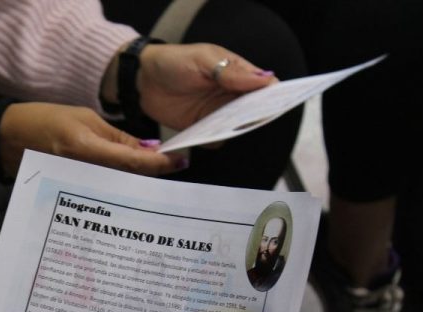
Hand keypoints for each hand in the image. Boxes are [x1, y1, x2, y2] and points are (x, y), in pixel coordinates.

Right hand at [0, 102, 186, 178]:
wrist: (4, 140)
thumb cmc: (42, 120)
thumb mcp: (84, 118)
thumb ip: (116, 137)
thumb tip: (149, 150)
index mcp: (85, 148)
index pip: (132, 162)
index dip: (160, 165)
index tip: (181, 162)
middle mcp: (81, 171)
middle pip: (127, 181)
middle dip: (151, 179)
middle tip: (174, 174)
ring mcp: (74, 184)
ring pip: (116, 191)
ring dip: (136, 187)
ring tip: (156, 182)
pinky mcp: (69, 191)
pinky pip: (100, 193)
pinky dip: (118, 190)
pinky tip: (129, 189)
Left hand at [102, 42, 276, 130]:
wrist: (141, 81)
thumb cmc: (173, 62)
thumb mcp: (203, 60)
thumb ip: (231, 71)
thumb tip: (265, 79)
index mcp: (237, 74)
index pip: (265, 87)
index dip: (276, 96)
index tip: (281, 104)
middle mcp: (231, 96)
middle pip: (255, 111)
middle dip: (257, 116)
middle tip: (253, 118)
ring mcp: (217, 114)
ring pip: (237, 129)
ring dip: (235, 131)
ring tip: (228, 128)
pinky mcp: (202, 130)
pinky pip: (215, 141)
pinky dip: (214, 141)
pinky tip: (207, 137)